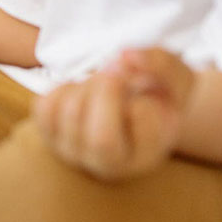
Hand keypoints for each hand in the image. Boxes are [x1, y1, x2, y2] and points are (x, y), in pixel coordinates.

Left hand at [34, 48, 195, 180]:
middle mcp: (109, 165)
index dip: (146, 103)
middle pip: (102, 140)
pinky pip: (46, 106)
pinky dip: (63, 87)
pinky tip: (82, 91)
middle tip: (117, 76)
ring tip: (103, 84)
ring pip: (72, 113)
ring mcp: (75, 153)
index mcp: (147, 156)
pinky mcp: (50, 136)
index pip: (143, 132)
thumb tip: (123, 56)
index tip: (149, 97)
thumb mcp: (175, 76)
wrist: (131, 104)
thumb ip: (159, 63)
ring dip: (88, 84)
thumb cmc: (157, 92)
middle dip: (108, 92)